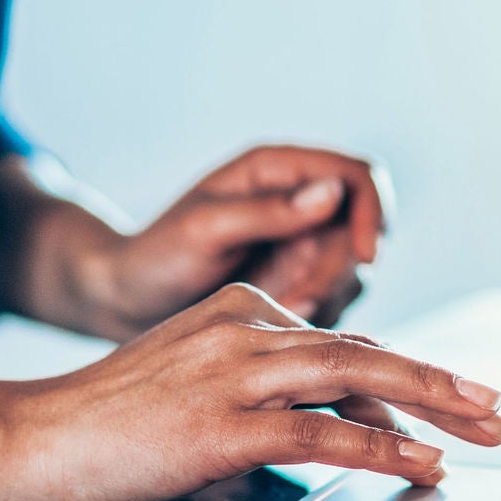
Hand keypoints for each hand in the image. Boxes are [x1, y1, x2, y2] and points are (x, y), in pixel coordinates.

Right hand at [1, 283, 500, 500]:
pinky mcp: (223, 423)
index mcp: (240, 310)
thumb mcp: (201, 389)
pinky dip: (380, 448)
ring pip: (358, 377)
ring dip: (432, 405)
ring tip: (482, 429)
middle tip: (498, 408)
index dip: (404, 383)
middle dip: (443, 382)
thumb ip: (272, 397)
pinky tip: (419, 462)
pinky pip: (322, 433)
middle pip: (367, 350)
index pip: (343, 344)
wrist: (32, 436)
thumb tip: (345, 432)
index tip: (451, 408)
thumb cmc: (113, 424)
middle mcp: (244, 327)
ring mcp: (234, 371)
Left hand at [83, 146, 390, 335]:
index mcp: (277, 171)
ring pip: (352, 274)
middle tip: (295, 304)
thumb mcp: (205, 228)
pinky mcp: (297, 285)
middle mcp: (298, 204)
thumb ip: (268, 211)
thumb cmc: (155, 256)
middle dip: (336, 273)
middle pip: (360, 232)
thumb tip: (332, 194)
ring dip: (324, 300)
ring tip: (273, 315)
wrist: (128, 302)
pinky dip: (313, 320)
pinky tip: (274, 329)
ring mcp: (301, 247)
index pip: (358, 177)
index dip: (372, 212)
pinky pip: (332, 305)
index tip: (363, 255)